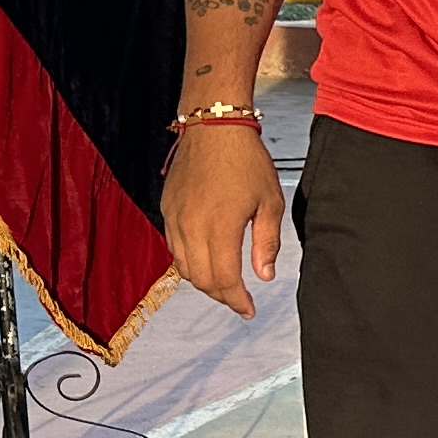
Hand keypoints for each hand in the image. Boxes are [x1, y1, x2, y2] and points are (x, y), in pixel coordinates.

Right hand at [161, 120, 287, 320]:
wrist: (213, 127)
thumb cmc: (247, 161)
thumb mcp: (270, 203)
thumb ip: (266, 243)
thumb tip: (263, 276)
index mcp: (219, 229)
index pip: (224, 280)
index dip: (237, 301)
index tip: (249, 311)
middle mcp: (191, 228)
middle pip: (201, 280)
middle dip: (222, 296)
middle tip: (240, 301)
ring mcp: (174, 220)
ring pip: (184, 267)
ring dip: (204, 282)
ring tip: (225, 286)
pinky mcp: (166, 210)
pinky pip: (174, 248)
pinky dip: (189, 263)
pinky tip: (205, 261)